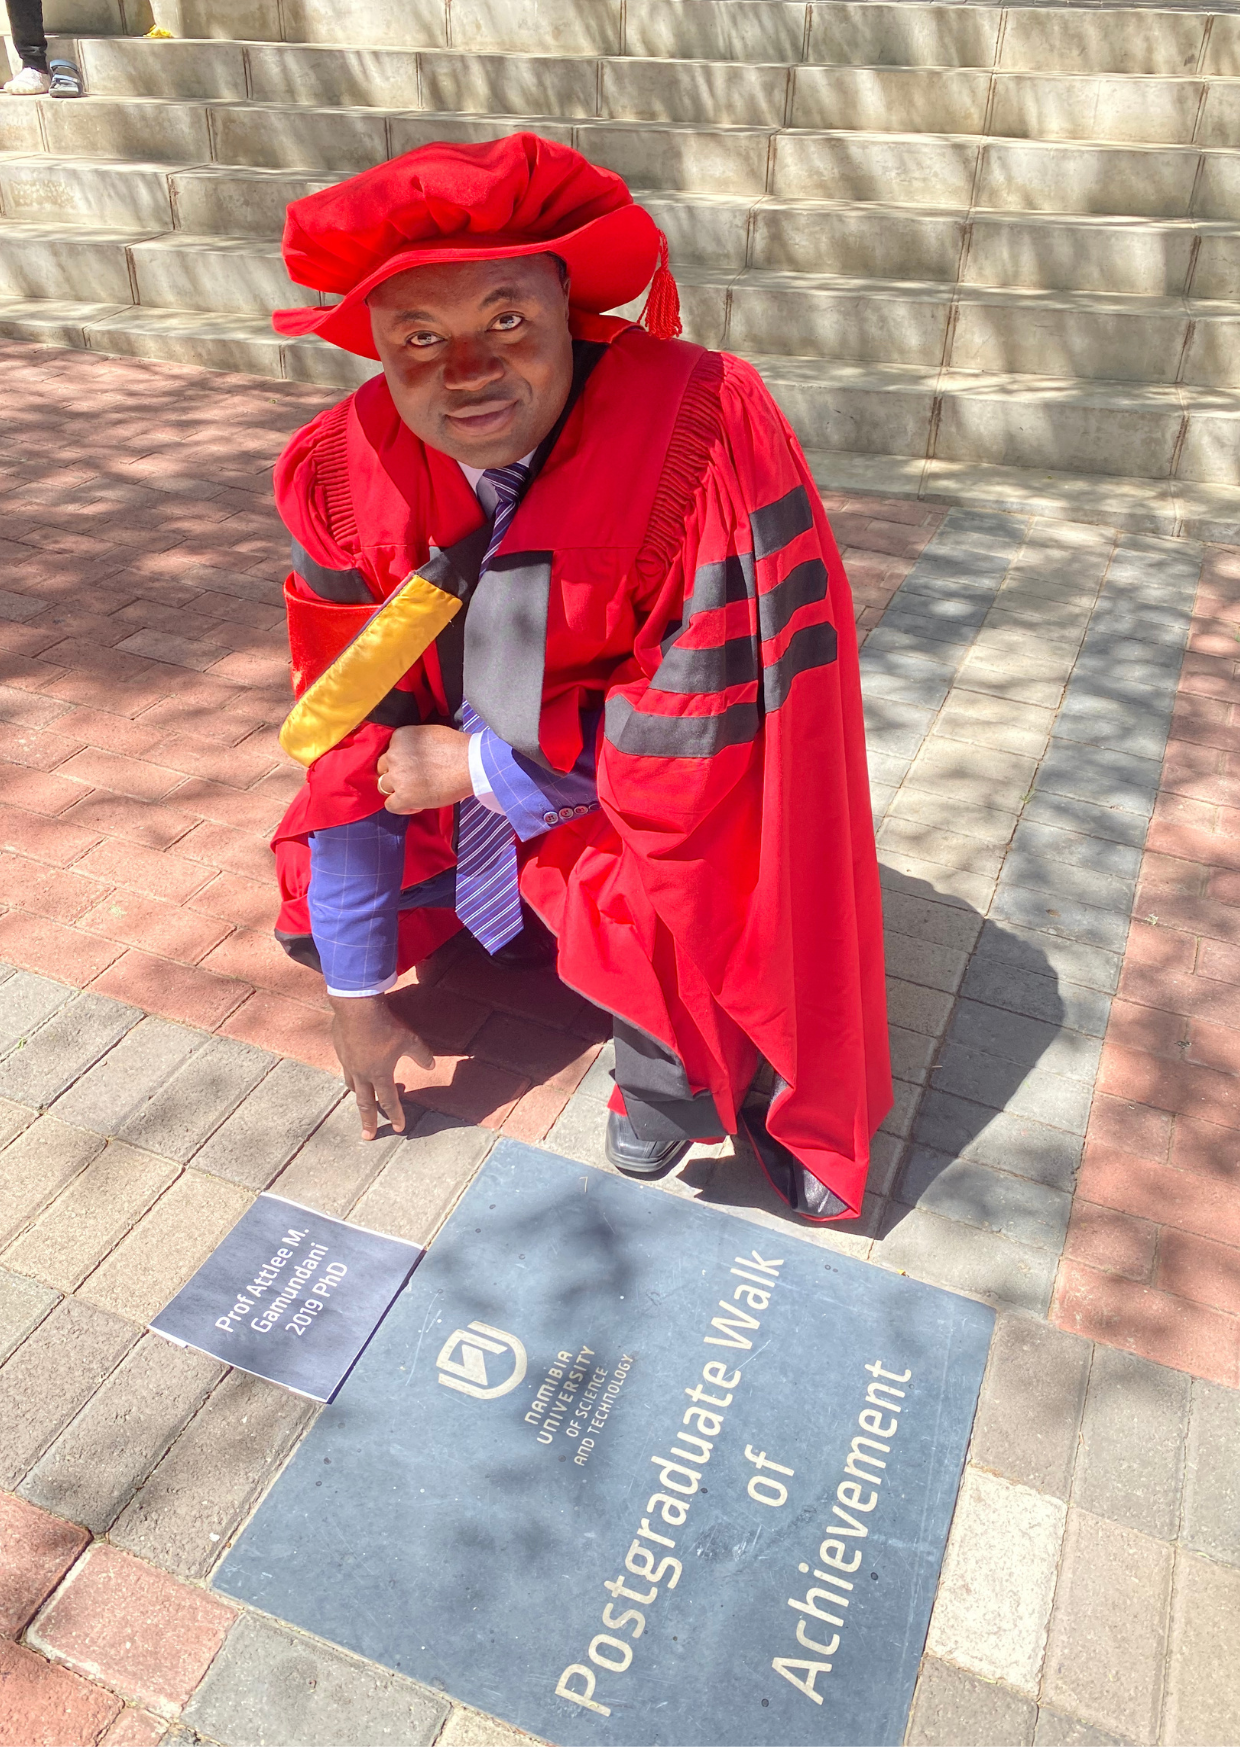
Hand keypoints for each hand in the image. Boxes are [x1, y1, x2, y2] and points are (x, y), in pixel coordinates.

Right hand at [329, 993, 433, 1139]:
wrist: (356, 1008)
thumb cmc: (385, 1026)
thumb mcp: (409, 1040)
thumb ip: (421, 1055)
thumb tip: (431, 1066)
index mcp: (380, 1074)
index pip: (389, 1101)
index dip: (396, 1115)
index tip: (399, 1129)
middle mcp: (362, 1074)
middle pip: (365, 1103)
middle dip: (368, 1121)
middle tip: (368, 1136)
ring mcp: (348, 1064)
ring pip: (352, 1087)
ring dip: (358, 1098)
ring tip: (360, 1105)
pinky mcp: (340, 1052)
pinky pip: (345, 1070)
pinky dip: (350, 1077)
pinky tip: (353, 1073)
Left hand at [377, 724, 473, 812]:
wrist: (470, 763)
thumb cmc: (458, 747)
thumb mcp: (430, 734)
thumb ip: (415, 743)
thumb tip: (415, 756)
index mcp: (400, 737)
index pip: (390, 751)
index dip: (401, 761)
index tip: (415, 767)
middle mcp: (394, 755)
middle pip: (383, 767)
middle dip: (396, 774)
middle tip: (413, 780)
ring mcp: (397, 777)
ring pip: (383, 787)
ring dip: (397, 790)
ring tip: (416, 793)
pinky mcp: (404, 796)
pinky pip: (391, 806)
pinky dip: (401, 807)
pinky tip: (417, 805)